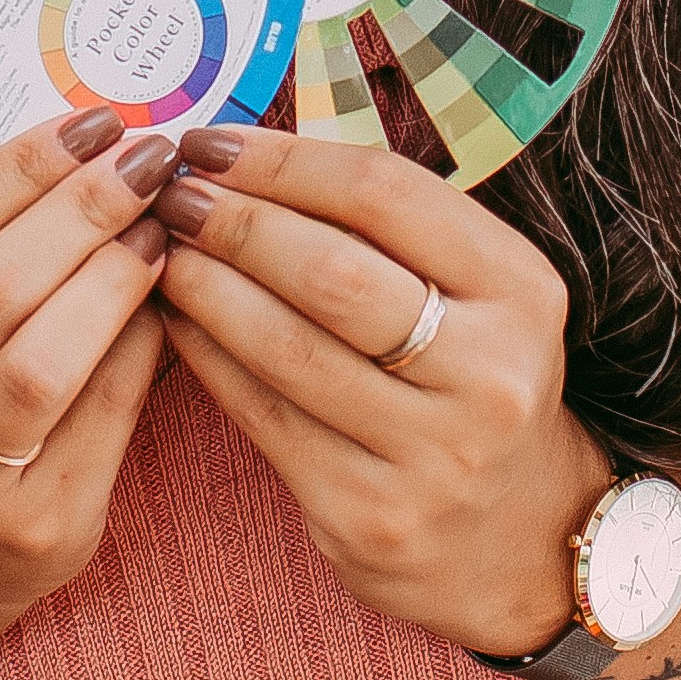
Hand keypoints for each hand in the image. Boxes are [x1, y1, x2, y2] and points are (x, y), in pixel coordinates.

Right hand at [0, 113, 185, 632]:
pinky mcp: (34, 530)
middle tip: (146, 158)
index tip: (93, 121)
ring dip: (117, 274)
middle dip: (83, 208)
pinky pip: (104, 415)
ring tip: (162, 223)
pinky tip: (167, 298)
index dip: (21, 166)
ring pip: (46, 359)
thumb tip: (88, 148)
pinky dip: (142, 344)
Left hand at [151, 123, 614, 659]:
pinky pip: (263, 416)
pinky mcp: (367, 514)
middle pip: (332, 271)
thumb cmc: (472, 382)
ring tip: (159, 248)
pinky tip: (173, 319)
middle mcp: (487, 375)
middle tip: (169, 192)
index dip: (283, 161)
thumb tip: (248, 158)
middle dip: (235, 221)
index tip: (210, 142)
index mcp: (521, 291)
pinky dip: (206, 358)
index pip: (386, 195)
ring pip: (287, 347)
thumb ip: (390, 229)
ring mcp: (430, 453)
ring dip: (205, 285)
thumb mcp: (478, 295)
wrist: (520, 537)